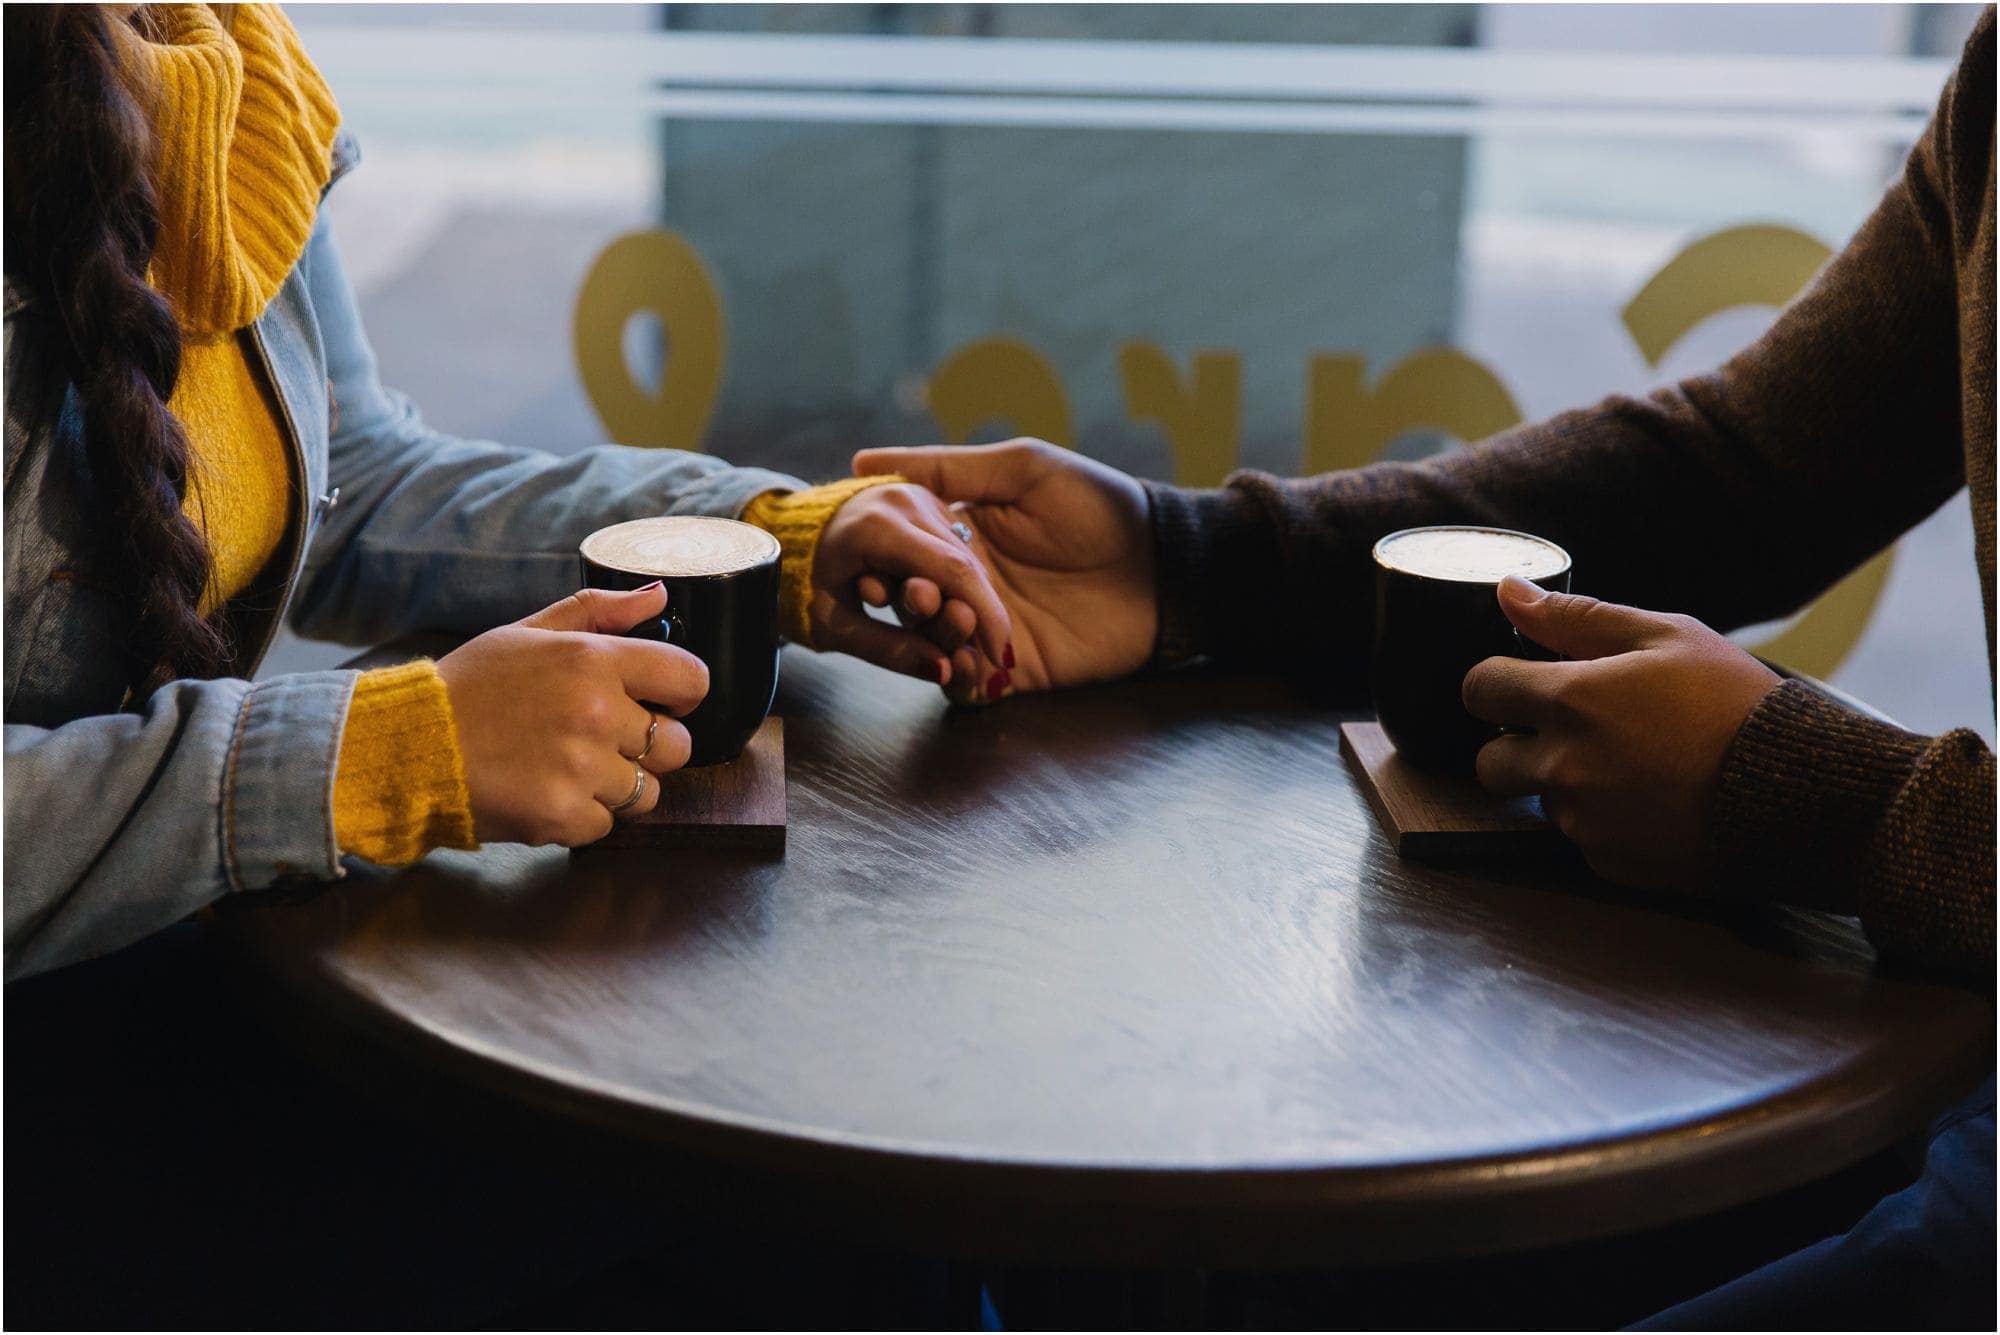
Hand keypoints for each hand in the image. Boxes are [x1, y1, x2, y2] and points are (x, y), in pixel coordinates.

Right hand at [437, 583, 705, 845]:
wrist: (405, 747)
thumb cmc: (468, 687)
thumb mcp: (527, 632)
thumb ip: (598, 612)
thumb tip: (660, 596)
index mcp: (593, 660)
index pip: (690, 678)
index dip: (683, 694)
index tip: (662, 702)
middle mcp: (596, 713)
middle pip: (678, 745)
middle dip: (651, 747)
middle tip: (605, 743)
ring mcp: (581, 769)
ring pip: (647, 791)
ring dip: (616, 786)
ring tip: (568, 768)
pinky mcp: (562, 816)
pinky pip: (605, 824)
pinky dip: (581, 816)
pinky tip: (544, 792)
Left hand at [808, 482, 1013, 686]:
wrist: (781, 533)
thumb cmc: (800, 582)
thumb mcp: (835, 625)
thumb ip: (889, 649)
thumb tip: (943, 673)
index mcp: (878, 526)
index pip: (951, 573)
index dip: (985, 617)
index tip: (1002, 657)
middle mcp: (904, 500)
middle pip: (966, 562)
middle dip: (986, 612)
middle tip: (999, 658)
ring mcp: (916, 494)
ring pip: (966, 551)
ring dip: (977, 597)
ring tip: (980, 639)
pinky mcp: (924, 498)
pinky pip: (956, 542)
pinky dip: (964, 578)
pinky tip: (961, 608)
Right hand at [852, 438, 1154, 700]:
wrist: (1164, 567)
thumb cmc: (1101, 506)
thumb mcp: (1023, 470)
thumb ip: (949, 467)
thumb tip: (862, 459)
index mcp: (963, 536)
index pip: (903, 553)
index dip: (887, 559)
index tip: (880, 561)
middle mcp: (969, 585)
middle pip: (911, 603)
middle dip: (910, 600)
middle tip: (925, 594)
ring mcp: (990, 631)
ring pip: (933, 646)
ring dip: (934, 638)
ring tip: (959, 621)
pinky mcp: (1016, 672)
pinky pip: (969, 686)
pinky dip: (960, 680)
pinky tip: (971, 664)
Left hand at [1463, 577, 1781, 891]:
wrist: (1803, 795)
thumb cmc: (1738, 704)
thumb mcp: (1669, 637)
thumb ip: (1577, 617)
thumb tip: (1509, 592)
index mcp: (1570, 701)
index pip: (1479, 689)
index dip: (1497, 683)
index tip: (1523, 683)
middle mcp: (1562, 767)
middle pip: (1488, 761)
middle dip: (1515, 744)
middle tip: (1574, 731)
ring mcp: (1582, 821)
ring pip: (1539, 801)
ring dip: (1565, 783)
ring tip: (1633, 764)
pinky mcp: (1608, 863)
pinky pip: (1582, 837)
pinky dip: (1604, 821)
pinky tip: (1654, 801)